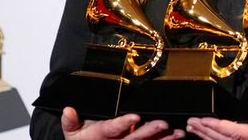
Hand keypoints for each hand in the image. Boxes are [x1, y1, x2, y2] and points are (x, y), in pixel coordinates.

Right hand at [61, 107, 184, 139]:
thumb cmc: (81, 138)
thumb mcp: (71, 131)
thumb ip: (71, 121)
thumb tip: (68, 110)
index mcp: (101, 135)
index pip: (113, 129)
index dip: (123, 123)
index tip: (135, 116)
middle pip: (135, 139)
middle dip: (150, 132)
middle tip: (163, 123)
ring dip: (164, 139)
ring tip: (178, 133)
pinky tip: (178, 138)